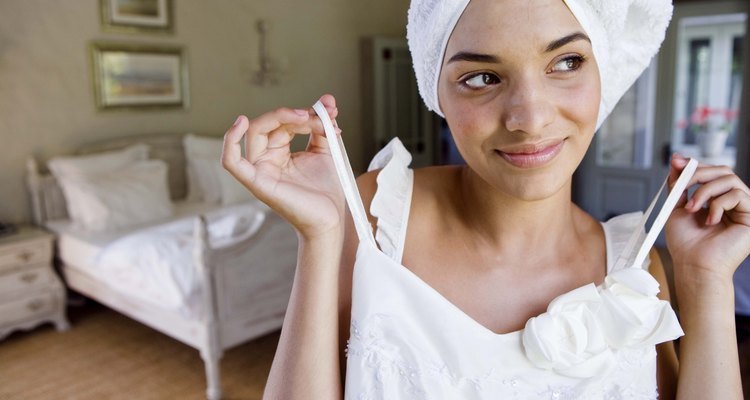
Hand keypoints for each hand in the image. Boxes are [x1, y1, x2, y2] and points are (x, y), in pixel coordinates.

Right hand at [221, 94, 344, 239]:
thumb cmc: (325, 190)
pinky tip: (241, 122)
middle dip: (294, 114)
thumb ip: (323, 127)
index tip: (331, 112)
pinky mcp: (257, 183)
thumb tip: (327, 100)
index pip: (282, 122)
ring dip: (281, 117)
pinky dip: (230, 141)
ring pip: (255, 133)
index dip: (304, 113)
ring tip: (306, 117)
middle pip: (267, 124)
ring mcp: (259, 170)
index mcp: (278, 152)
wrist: (331, 219)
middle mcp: (265, 159)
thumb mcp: (326, 151)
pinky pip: (232, 162)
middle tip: (320, 117)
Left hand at [665, 154, 749, 282]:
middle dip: (699, 173)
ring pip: (729, 180)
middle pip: (724, 171)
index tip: (677, 161)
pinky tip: (710, 221)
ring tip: (691, 209)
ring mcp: (745, 209)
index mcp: (717, 200)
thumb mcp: (677, 207)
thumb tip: (677, 160)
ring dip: (705, 191)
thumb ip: (679, 185)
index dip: (695, 165)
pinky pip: (738, 195)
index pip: (712, 173)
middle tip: (683, 184)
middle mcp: (733, 203)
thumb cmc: (686, 243)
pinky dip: (718, 204)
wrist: (694, 266)